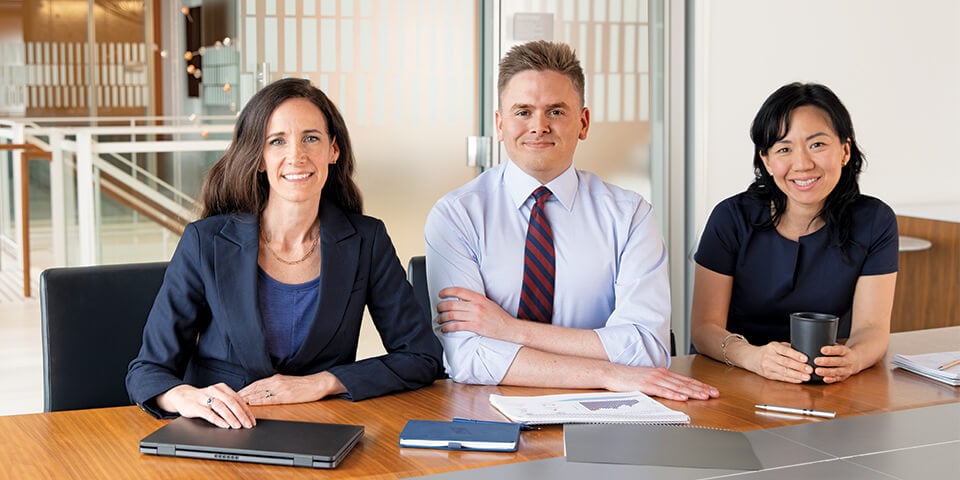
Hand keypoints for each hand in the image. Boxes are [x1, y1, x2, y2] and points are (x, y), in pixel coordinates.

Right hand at [156, 383, 254, 428]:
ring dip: (231, 417)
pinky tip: (225, 425)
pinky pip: (208, 413)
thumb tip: (244, 416)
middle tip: (248, 425)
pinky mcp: (195, 406)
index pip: (238, 399)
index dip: (246, 411)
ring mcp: (204, 398)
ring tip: (238, 426)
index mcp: (222, 388)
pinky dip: (218, 419)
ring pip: (221, 407)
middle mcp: (214, 391)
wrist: (181, 395)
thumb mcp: (217, 398)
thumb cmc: (203, 399)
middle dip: (241, 415)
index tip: (252, 421)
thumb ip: (228, 404)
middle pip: (231, 402)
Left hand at [238, 372, 345, 405]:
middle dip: (241, 393)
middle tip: (228, 398)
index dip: (244, 389)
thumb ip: (275, 385)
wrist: (318, 383)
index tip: (233, 393)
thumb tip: (264, 390)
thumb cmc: (304, 384)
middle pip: (254, 388)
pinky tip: (250, 404)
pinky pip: (269, 399)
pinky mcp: (285, 396)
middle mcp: (275, 381)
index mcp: (275, 378)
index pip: (255, 384)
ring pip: (258, 393)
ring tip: (234, 402)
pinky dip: (258, 401)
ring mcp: (280, 388)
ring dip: (246, 397)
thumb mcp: (287, 382)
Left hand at [436, 287, 518, 341]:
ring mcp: (475, 317)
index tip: (440, 294)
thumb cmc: (499, 317)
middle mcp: (476, 306)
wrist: (509, 328)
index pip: (458, 291)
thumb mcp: (488, 303)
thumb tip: (462, 300)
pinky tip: (444, 328)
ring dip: (442, 318)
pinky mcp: (475, 327)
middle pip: (451, 304)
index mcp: (479, 298)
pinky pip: (456, 326)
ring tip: (439, 319)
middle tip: (438, 309)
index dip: (446, 291)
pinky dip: (447, 327)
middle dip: (441, 306)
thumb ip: (476, 300)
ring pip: (451, 315)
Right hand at [605, 366, 719, 400]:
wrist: (612, 372)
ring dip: (692, 392)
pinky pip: (663, 391)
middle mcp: (661, 374)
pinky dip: (674, 394)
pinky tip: (683, 397)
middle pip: (685, 383)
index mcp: (662, 373)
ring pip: (677, 387)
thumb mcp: (647, 378)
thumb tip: (671, 389)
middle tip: (715, 394)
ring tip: (704, 396)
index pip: (685, 380)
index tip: (711, 390)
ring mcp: (654, 379)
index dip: (699, 385)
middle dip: (702, 389)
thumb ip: (660, 383)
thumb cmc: (628, 377)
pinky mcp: (646, 385)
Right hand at [751, 342, 812, 382]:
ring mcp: (767, 366)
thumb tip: (805, 352)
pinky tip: (799, 380)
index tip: (806, 359)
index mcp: (772, 346)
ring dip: (797, 375)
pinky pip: (781, 378)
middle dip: (799, 367)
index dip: (796, 355)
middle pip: (786, 362)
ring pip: (784, 371)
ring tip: (807, 377)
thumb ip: (788, 348)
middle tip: (810, 369)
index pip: (785, 351)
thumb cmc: (768, 351)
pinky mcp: (768, 375)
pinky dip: (791, 379)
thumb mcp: (776, 345)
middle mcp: (769, 356)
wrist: (751, 358)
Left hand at [813, 344, 860, 382]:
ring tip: (817, 371)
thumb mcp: (839, 346)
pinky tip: (824, 379)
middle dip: (827, 361)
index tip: (822, 350)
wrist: (856, 361)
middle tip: (816, 361)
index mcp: (846, 351)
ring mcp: (847, 370)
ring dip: (827, 372)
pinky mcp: (844, 377)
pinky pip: (837, 379)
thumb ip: (831, 345)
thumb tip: (816, 342)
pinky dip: (831, 380)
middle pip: (838, 361)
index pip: (840, 350)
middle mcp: (848, 361)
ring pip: (837, 371)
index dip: (831, 350)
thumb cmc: (842, 352)